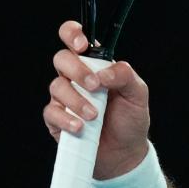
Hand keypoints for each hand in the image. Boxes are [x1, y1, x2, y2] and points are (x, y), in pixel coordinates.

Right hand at [43, 21, 151, 179]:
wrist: (124, 153)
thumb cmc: (130, 118)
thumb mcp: (137, 93)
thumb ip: (124, 75)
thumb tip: (103, 73)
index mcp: (96, 64)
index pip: (75, 38)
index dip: (73, 34)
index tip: (82, 46)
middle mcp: (76, 77)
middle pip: (62, 59)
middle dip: (77, 71)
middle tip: (95, 86)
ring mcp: (65, 97)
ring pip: (57, 86)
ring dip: (77, 100)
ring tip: (94, 116)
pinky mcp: (56, 119)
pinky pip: (51, 112)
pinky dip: (66, 119)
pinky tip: (80, 127)